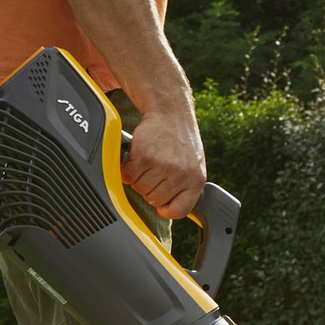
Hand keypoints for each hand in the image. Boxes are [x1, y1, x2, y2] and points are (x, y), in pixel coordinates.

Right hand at [122, 102, 205, 218]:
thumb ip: (184, 186)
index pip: (179, 211)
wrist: (171, 113)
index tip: (161, 206)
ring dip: (138, 179)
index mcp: (196, 180)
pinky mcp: (145, 157)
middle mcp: (181, 174)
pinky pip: (128, 177)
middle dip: (150, 189)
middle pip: (154, 201)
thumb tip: (168, 209)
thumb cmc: (180, 140)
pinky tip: (136, 159)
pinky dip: (127, 170)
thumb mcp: (192, 165)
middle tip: (153, 173)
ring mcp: (163, 166)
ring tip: (147, 164)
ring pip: (139, 189)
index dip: (166, 210)